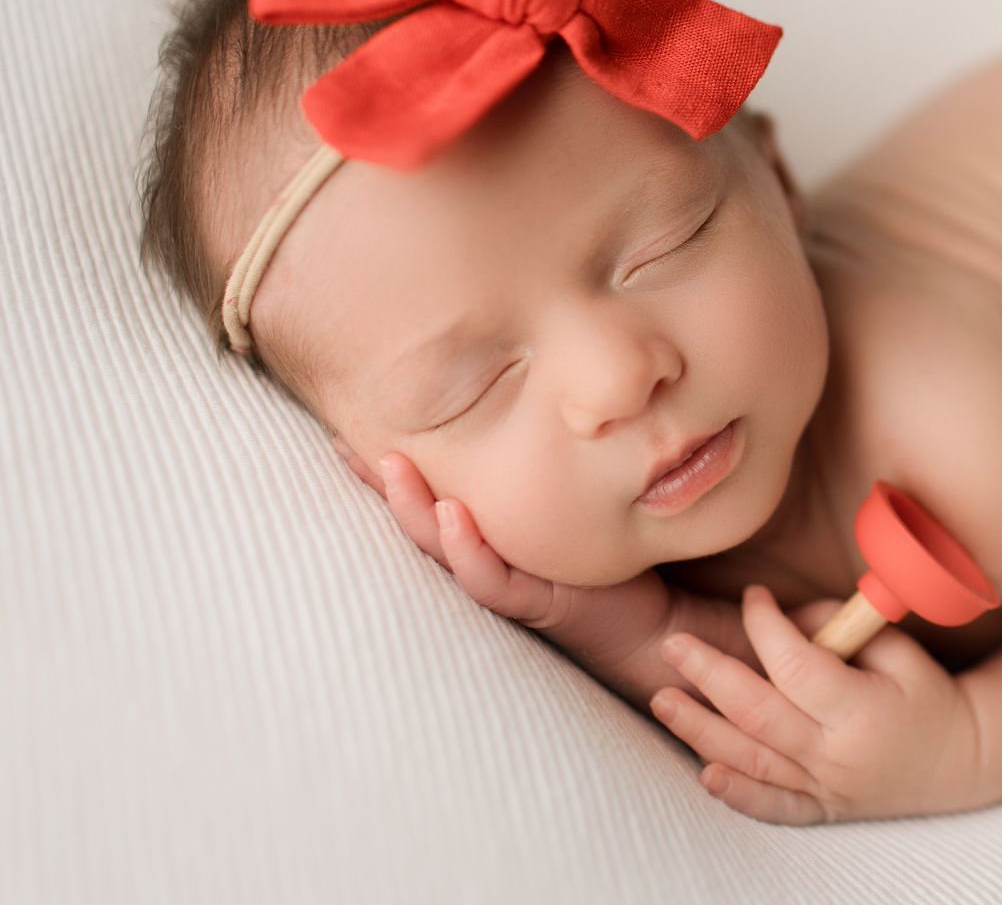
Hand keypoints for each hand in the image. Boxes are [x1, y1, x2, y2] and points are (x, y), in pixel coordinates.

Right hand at [338, 443, 672, 672]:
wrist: (652, 618)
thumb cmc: (607, 552)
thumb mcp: (572, 496)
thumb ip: (547, 459)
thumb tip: (543, 389)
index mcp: (482, 531)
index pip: (424, 493)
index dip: (384, 469)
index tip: (345, 431)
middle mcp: (481, 556)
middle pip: (416, 519)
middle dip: (379, 485)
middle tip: (343, 445)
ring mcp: (503, 580)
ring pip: (442, 548)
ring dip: (413, 510)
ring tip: (392, 469)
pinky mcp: (535, 601)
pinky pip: (491, 579)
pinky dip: (468, 549)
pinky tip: (452, 516)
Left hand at [649, 584, 981, 824]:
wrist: (960, 761)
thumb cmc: (928, 694)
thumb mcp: (899, 649)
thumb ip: (843, 629)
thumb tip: (787, 616)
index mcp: (861, 710)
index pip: (796, 665)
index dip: (766, 627)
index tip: (753, 597)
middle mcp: (837, 755)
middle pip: (759, 713)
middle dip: (710, 674)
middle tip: (674, 644)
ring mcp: (825, 787)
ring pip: (752, 761)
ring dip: (701, 730)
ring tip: (662, 699)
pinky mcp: (821, 808)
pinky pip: (773, 806)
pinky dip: (737, 794)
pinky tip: (704, 775)